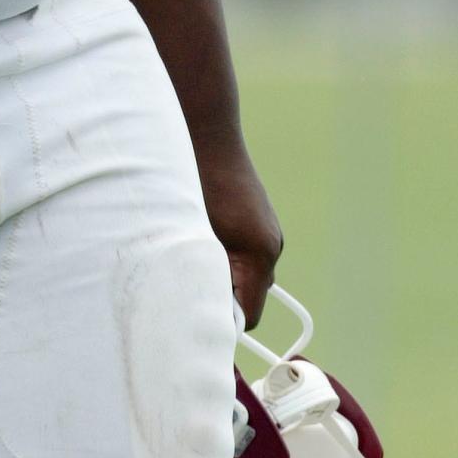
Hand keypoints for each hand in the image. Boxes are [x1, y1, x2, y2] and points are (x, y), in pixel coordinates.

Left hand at [195, 142, 283, 330]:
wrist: (207, 135)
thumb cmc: (195, 182)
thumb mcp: (193, 234)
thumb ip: (201, 273)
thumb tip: (196, 306)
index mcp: (259, 253)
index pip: (248, 313)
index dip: (223, 323)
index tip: (196, 323)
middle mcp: (271, 244)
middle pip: (250, 296)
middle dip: (222, 299)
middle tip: (186, 294)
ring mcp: (268, 231)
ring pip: (247, 274)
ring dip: (222, 276)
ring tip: (189, 260)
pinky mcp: (259, 221)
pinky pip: (245, 254)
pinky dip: (226, 257)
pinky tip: (200, 239)